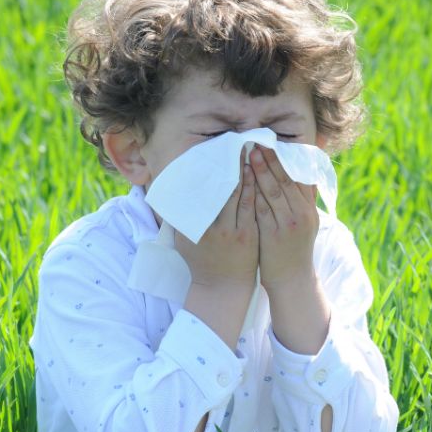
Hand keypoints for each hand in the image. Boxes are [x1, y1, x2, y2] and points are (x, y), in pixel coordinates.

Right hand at [174, 148, 258, 288]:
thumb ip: (180, 216)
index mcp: (195, 224)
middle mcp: (213, 226)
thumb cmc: (200, 261)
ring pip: (240, 194)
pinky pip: (252, 206)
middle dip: (230, 164)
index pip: (202, 190)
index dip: (208, 169)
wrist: (221, 288)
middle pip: (223, 187)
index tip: (211, 151)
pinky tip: (258, 173)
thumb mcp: (183, 238)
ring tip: (250, 151)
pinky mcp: (249, 234)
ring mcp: (233, 230)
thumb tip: (173, 191)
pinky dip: (254, 188)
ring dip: (246, 171)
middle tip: (236, 142)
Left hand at [248, 144, 318, 289]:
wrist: (293, 281)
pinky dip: (250, 193)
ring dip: (259, 172)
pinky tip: (240, 182)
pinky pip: (259, 209)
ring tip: (247, 156)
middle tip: (256, 143)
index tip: (273, 144)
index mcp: (309, 209)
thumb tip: (310, 176)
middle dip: (270, 160)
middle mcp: (301, 215)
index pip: (298, 177)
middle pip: (285, 181)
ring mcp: (287, 225)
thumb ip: (306, 201)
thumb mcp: (307, 224)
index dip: (285, 159)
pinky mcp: (272, 235)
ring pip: (272, 192)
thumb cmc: (295, 250)